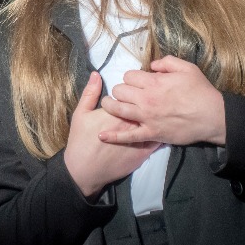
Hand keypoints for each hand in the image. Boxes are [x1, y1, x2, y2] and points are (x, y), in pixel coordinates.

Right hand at [64, 72, 159, 200]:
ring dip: (157, 113)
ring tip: (157, 108)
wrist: (85, 170)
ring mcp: (139, 138)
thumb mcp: (81, 114)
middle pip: (145, 105)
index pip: (130, 93)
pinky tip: (163, 127)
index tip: (132, 89)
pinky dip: (162, 131)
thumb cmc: (80, 141)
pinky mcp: (144, 152)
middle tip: (147, 96)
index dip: (132, 90)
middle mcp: (130, 123)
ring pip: (154, 120)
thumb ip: (90, 92)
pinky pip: (159, 139)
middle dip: (148, 98)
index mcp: (116, 112)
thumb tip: (96, 74)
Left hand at [98, 55, 225, 146]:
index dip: (131, 77)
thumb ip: (167, 62)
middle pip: (120, 91)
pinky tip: (101, 136)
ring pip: (118, 109)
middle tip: (126, 93)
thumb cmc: (201, 91)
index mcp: (154, 82)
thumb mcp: (187, 68)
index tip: (137, 81)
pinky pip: (128, 136)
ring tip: (108, 104)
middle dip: (121, 90)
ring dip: (110, 106)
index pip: (129, 76)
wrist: (213, 116)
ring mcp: (147, 117)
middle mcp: (146, 99)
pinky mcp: (151, 133)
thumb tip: (151, 66)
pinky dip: (114, 137)